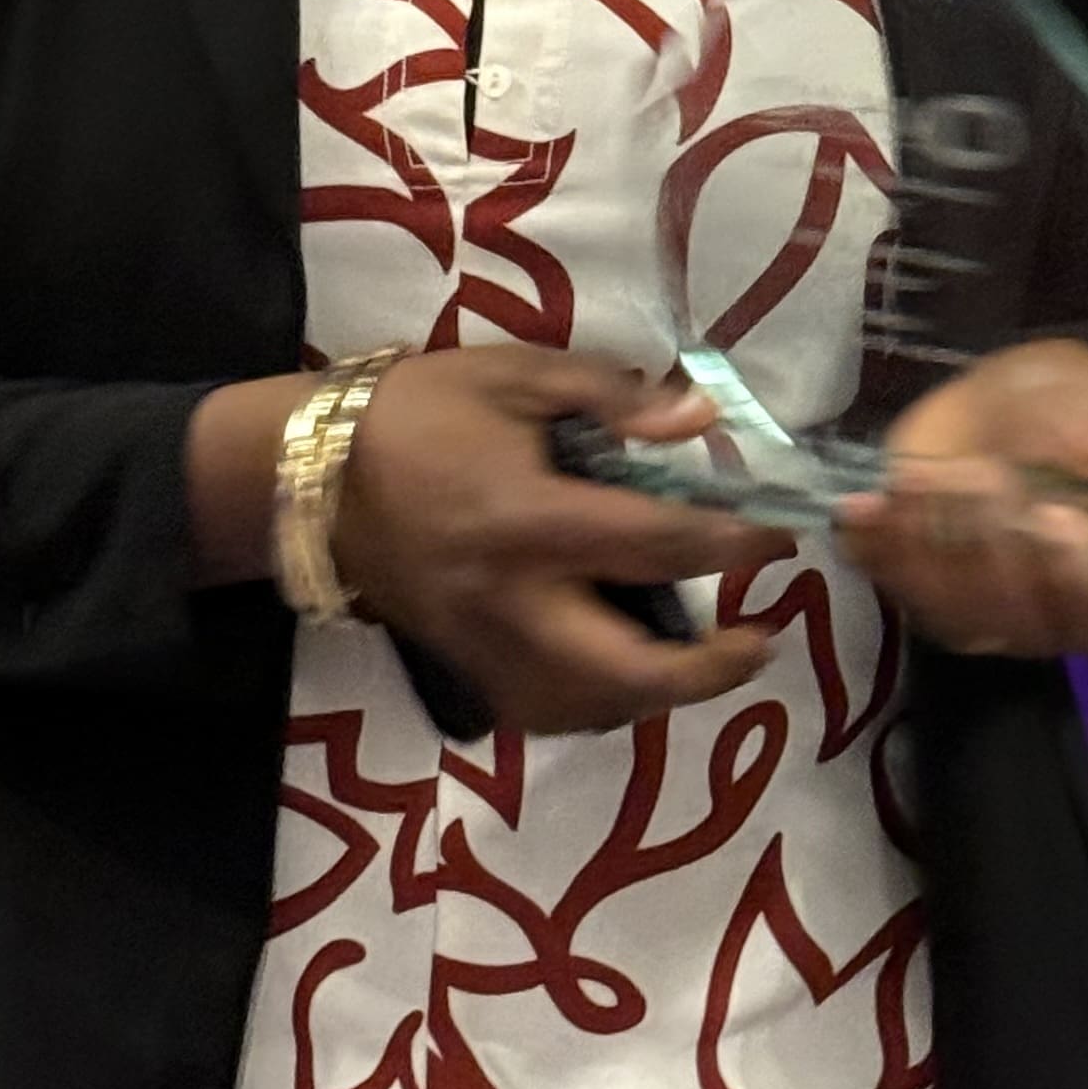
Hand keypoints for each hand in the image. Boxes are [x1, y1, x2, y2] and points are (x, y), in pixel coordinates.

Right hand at [329, 349, 786, 733]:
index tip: (780, 536)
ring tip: (706, 662)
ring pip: (587, 709)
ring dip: (657, 697)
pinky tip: (626, 678)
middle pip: (628, 671)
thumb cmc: (418, 413)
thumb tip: (698, 416)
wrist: (308, 477)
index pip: (658, 545)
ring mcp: (484, 646)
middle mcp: (512, 601)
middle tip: (761, 642)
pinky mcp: (461, 666)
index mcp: (530, 519)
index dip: (734, 543)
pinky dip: (596, 707)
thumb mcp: (517, 376)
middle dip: (710, 671)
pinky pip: (543, 712)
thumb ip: (611, 397)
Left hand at [841, 340, 1087, 660]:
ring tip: (935, 473)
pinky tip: (868, 505)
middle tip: (988, 469)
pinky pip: (899, 585)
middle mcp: (1056, 617)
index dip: (1076, 582)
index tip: (1053, 513)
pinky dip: (880, 545)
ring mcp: (988, 610)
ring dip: (936, 537)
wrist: (1032, 393)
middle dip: (995, 538)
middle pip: (1021, 615)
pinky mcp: (929, 585)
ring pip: (955, 606)